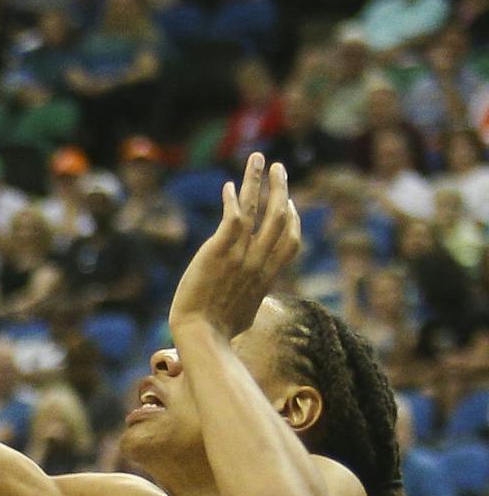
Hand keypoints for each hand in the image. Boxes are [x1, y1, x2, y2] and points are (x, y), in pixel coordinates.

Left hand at [168, 152, 300, 339]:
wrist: (202, 336)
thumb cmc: (218, 331)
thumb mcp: (245, 313)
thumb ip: (250, 299)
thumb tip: (247, 302)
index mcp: (266, 277)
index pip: (289, 242)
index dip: (292, 219)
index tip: (288, 202)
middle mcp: (258, 263)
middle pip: (280, 219)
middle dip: (280, 189)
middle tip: (279, 167)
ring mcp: (240, 256)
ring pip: (258, 211)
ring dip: (258, 181)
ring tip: (258, 159)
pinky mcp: (219, 252)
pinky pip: (233, 220)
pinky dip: (233, 201)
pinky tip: (229, 186)